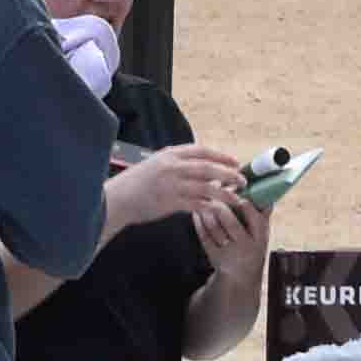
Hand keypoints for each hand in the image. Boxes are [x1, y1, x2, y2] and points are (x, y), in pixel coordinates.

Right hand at [98, 140, 246, 229]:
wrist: (117, 199)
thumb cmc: (136, 183)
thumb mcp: (156, 164)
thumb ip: (176, 163)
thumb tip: (198, 165)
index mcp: (170, 154)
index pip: (202, 151)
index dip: (221, 156)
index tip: (234, 162)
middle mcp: (173, 167)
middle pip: (208, 168)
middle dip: (228, 173)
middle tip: (243, 180)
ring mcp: (173, 184)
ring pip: (206, 187)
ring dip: (224, 193)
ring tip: (237, 198)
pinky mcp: (171, 202)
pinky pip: (196, 203)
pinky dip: (209, 206)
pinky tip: (219, 209)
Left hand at [191, 188, 268, 276]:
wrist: (241, 275)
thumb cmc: (252, 246)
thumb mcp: (262, 235)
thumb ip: (263, 215)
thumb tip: (268, 192)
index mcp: (260, 238)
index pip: (256, 221)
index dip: (247, 207)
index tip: (239, 195)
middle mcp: (245, 247)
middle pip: (231, 223)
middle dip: (221, 206)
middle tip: (214, 193)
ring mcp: (228, 253)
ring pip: (214, 228)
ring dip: (207, 212)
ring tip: (203, 200)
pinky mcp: (214, 256)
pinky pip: (204, 236)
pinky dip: (199, 222)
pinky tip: (197, 212)